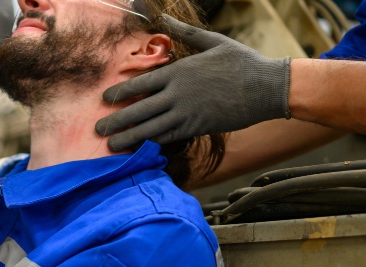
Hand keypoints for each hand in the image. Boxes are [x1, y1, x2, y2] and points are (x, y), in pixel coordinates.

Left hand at [96, 15, 290, 150]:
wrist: (268, 87)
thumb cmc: (242, 61)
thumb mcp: (213, 41)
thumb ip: (185, 33)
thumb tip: (164, 18)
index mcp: (180, 71)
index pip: (141, 83)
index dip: (120, 93)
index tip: (104, 100)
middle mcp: (179, 94)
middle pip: (140, 110)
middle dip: (117, 121)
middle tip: (98, 130)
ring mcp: (188, 113)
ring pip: (151, 128)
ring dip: (130, 138)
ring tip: (112, 146)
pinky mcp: (199, 128)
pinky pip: (171, 137)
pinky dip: (154, 144)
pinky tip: (141, 149)